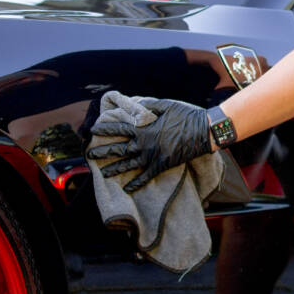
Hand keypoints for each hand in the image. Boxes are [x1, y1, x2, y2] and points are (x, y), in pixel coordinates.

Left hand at [87, 98, 212, 192]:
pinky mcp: (162, 165)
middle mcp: (144, 144)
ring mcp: (153, 156)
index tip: (93, 130)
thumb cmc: (185, 115)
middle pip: (118, 150)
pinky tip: (127, 189)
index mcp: (143, 128)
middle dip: (102, 152)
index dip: (105, 129)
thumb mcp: (165, 105)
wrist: (203, 131)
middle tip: (89, 155)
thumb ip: (148, 106)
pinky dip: (136, 184)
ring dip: (114, 170)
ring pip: (128, 165)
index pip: (118, 129)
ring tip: (102, 173)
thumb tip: (134, 104)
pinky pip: (146, 177)